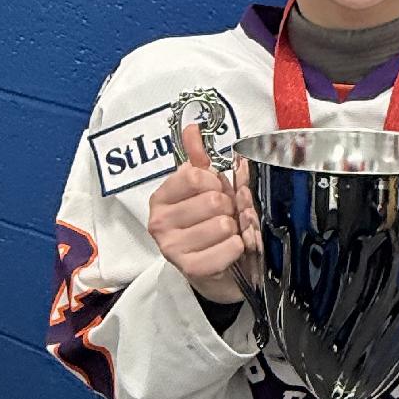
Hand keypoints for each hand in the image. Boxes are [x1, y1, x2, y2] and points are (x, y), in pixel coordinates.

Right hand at [147, 123, 256, 304]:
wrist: (216, 270)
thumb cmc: (209, 223)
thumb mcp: (203, 188)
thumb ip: (197, 158)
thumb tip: (191, 128)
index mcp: (161, 198)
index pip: (195, 176)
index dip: (215, 182)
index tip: (217, 191)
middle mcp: (160, 223)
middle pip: (213, 201)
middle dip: (229, 207)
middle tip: (227, 215)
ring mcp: (172, 248)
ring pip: (223, 224)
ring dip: (235, 228)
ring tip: (229, 233)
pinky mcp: (191, 269)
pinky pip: (229, 248)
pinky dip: (238, 247)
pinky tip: (232, 248)